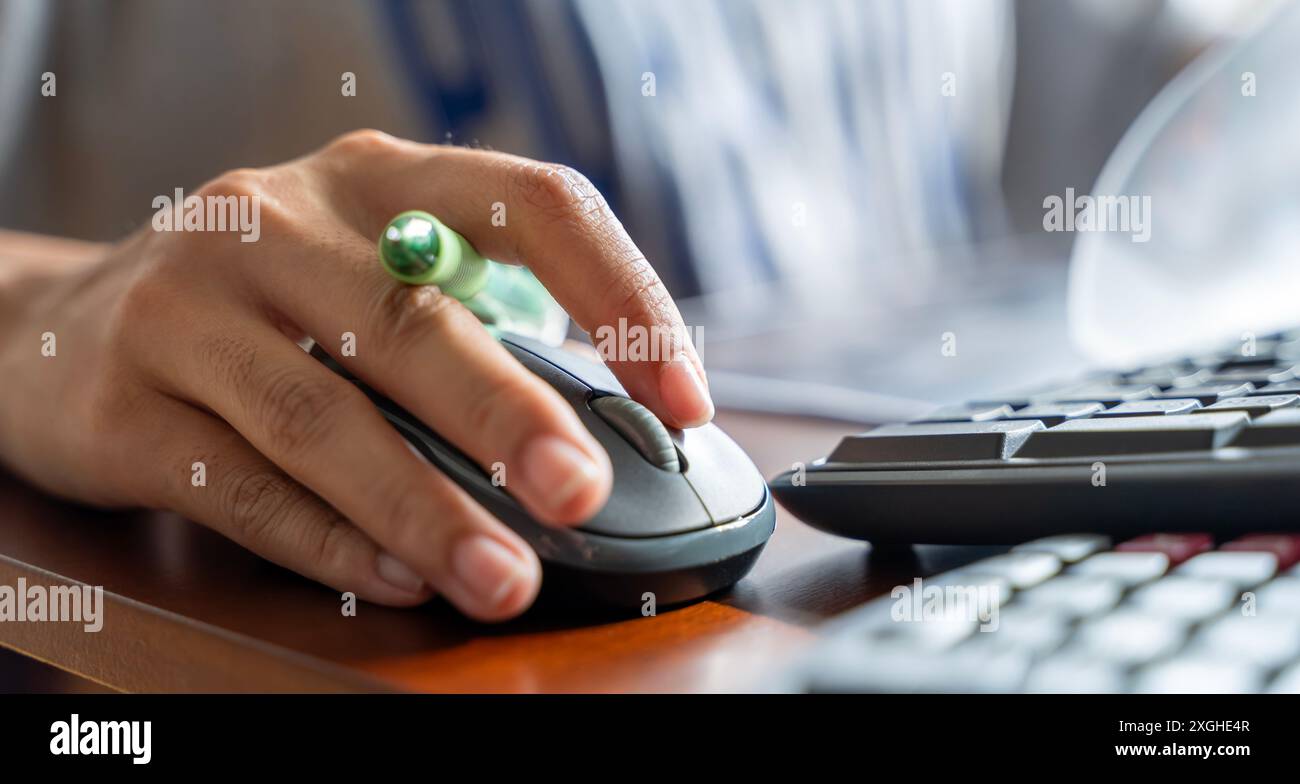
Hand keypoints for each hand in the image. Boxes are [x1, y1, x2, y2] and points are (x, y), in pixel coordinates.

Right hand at [0, 130, 711, 620]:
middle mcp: (276, 221)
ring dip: (425, 508)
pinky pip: (244, 487)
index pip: (529, 202)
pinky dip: (330, 542)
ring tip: (501, 577)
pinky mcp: (122, 402)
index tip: (683, 395)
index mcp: (375, 181)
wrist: (57, 328)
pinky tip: (397, 579)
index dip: (619, 292)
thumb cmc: (262, 310)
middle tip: (580, 494)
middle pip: (412, 319)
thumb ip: (463, 331)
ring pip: (325, 419)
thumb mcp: (359, 277)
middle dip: (507, 417)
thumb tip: (595, 438)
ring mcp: (188, 305)